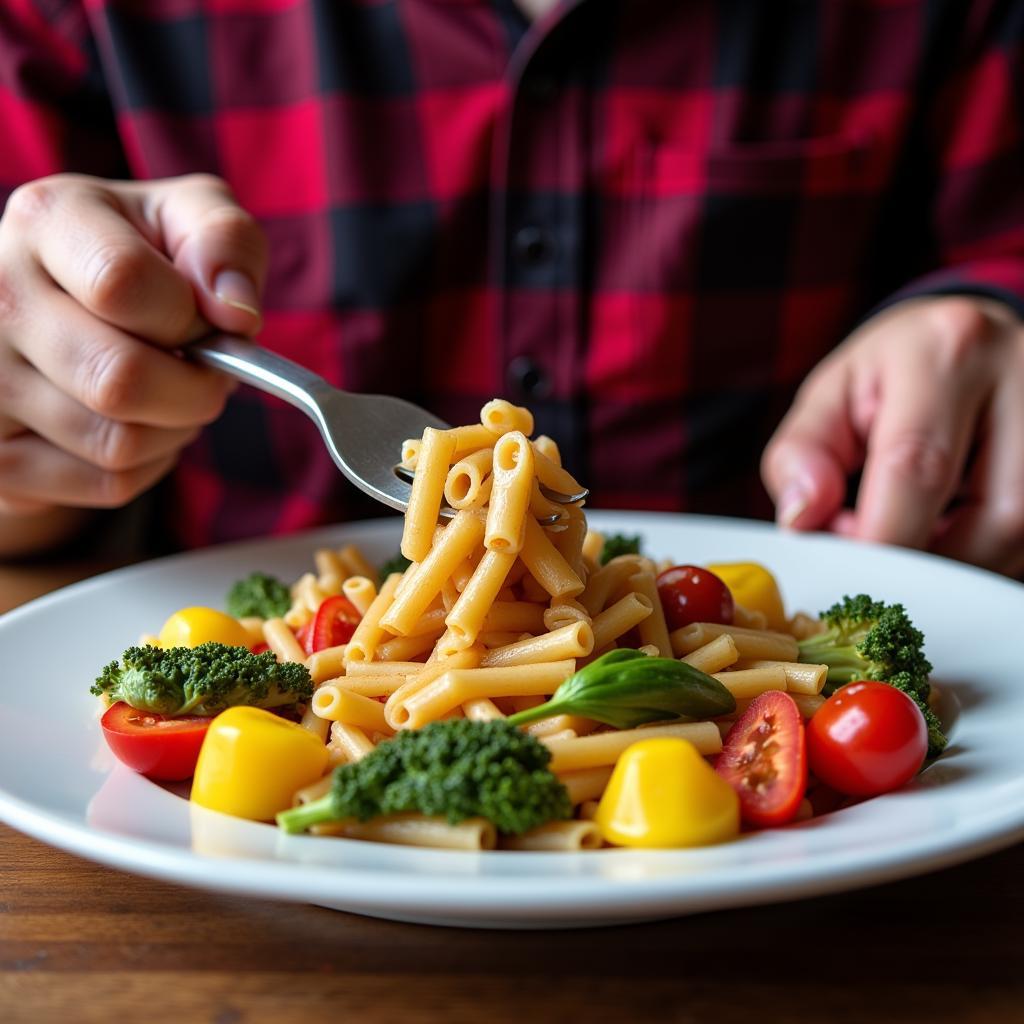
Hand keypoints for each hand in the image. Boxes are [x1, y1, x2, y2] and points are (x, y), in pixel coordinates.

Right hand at [0, 173, 266, 528]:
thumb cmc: (140, 259)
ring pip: (119, 443)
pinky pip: (109, 483)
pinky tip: (143, 424)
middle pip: (120, 379)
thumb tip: (235, 312)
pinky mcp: (1, 454)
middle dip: (197, 388)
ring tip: (174, 393)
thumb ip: (224, 242)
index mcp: (45, 221)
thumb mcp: (187, 222)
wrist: (60, 308)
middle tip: (209, 373)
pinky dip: (152, 464)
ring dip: (177, 428)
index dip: (191, 318)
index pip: (123, 285)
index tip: (207, 320)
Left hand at [761, 296, 1023, 574]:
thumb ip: (800, 454)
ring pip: (1020, 542)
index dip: (879, 537)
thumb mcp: (830, 396)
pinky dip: (983, 557)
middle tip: (878, 558)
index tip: (846, 569)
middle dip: (925, 561)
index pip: (916, 466)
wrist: (966, 343)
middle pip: (991, 518)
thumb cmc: (893, 374)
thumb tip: (802, 519)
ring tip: (913, 533)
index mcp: (948, 352)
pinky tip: (951, 533)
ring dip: (957, 563)